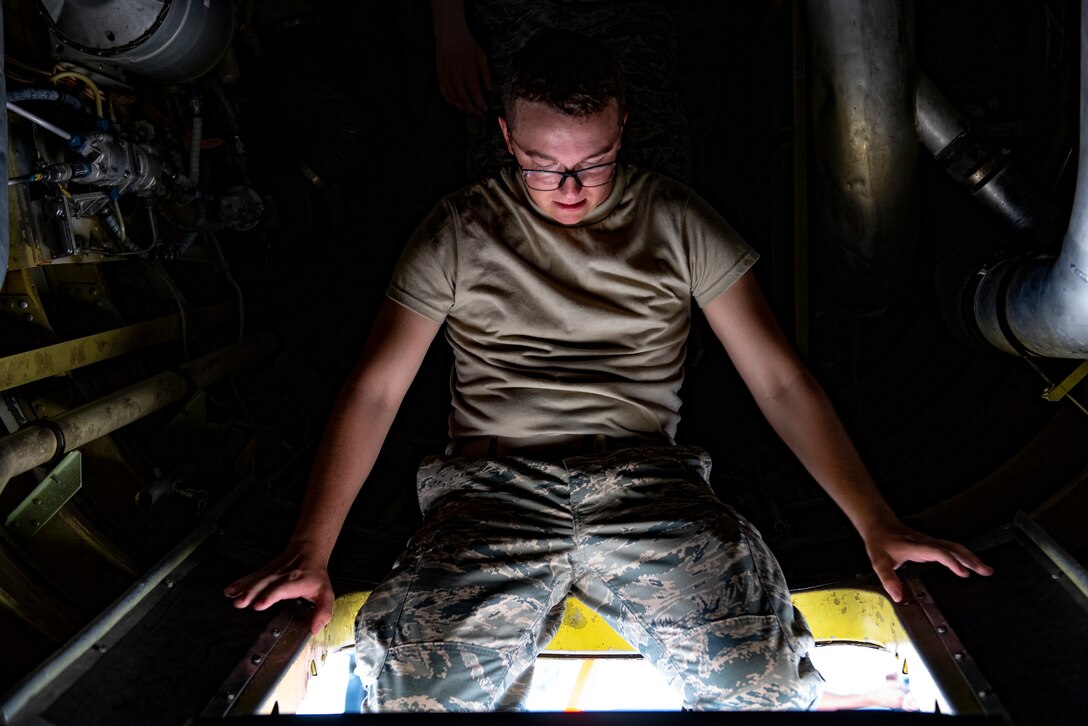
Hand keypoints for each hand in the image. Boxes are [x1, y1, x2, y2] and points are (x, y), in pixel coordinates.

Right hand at [223, 545, 334, 634]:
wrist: (308, 550)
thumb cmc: (316, 575)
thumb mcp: (326, 594)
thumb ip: (323, 612)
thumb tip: (315, 629)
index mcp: (298, 582)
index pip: (283, 589)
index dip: (271, 595)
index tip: (260, 604)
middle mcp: (283, 576)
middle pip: (266, 584)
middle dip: (252, 593)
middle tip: (241, 603)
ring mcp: (272, 572)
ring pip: (257, 580)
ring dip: (244, 588)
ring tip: (233, 598)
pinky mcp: (265, 571)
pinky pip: (251, 577)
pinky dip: (239, 583)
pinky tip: (230, 591)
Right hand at [434, 23, 492, 113]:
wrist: (450, 34)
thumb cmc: (467, 44)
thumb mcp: (481, 56)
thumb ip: (486, 74)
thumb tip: (490, 89)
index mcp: (468, 69)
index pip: (475, 92)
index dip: (480, 103)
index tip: (485, 108)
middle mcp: (456, 75)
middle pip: (464, 98)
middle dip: (472, 108)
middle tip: (478, 112)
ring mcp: (446, 76)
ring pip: (453, 98)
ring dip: (462, 107)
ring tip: (469, 110)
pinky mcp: (440, 75)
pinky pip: (444, 92)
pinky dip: (450, 101)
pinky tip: (456, 104)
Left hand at [861, 520, 993, 601]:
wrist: (878, 525)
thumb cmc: (880, 542)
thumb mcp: (878, 561)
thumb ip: (888, 579)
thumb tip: (898, 596)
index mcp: (916, 547)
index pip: (938, 552)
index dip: (952, 562)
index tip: (964, 573)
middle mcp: (926, 543)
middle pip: (953, 548)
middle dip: (971, 560)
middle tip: (986, 571)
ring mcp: (930, 542)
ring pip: (955, 547)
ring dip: (971, 557)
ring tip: (986, 569)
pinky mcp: (931, 543)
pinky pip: (951, 548)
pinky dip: (964, 555)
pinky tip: (971, 562)